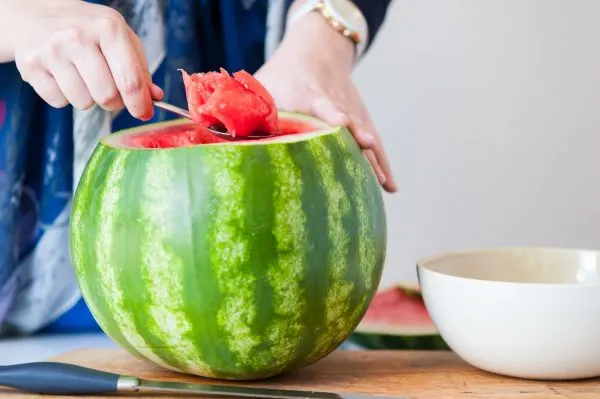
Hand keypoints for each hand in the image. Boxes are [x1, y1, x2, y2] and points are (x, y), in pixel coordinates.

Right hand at [8, 0, 162, 119]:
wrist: (36, 14)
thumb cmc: (88, 29)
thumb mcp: (120, 38)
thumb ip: (141, 69)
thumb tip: (154, 97)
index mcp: (108, 28)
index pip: (130, 80)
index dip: (140, 104)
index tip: (144, 113)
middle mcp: (78, 37)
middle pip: (108, 97)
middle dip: (114, 102)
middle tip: (109, 90)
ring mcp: (52, 51)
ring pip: (84, 103)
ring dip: (88, 98)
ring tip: (82, 76)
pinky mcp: (31, 66)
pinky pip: (59, 102)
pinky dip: (65, 96)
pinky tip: (62, 75)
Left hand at [255, 12, 396, 192]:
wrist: (317, 50)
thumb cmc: (282, 74)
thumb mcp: (262, 86)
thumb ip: (247, 111)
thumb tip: (218, 137)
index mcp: (307, 93)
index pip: (321, 103)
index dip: (331, 114)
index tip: (342, 123)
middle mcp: (334, 103)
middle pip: (350, 124)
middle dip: (360, 141)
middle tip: (369, 158)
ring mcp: (351, 112)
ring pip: (366, 137)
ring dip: (374, 160)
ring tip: (383, 185)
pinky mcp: (360, 120)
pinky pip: (374, 144)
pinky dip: (382, 164)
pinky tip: (390, 186)